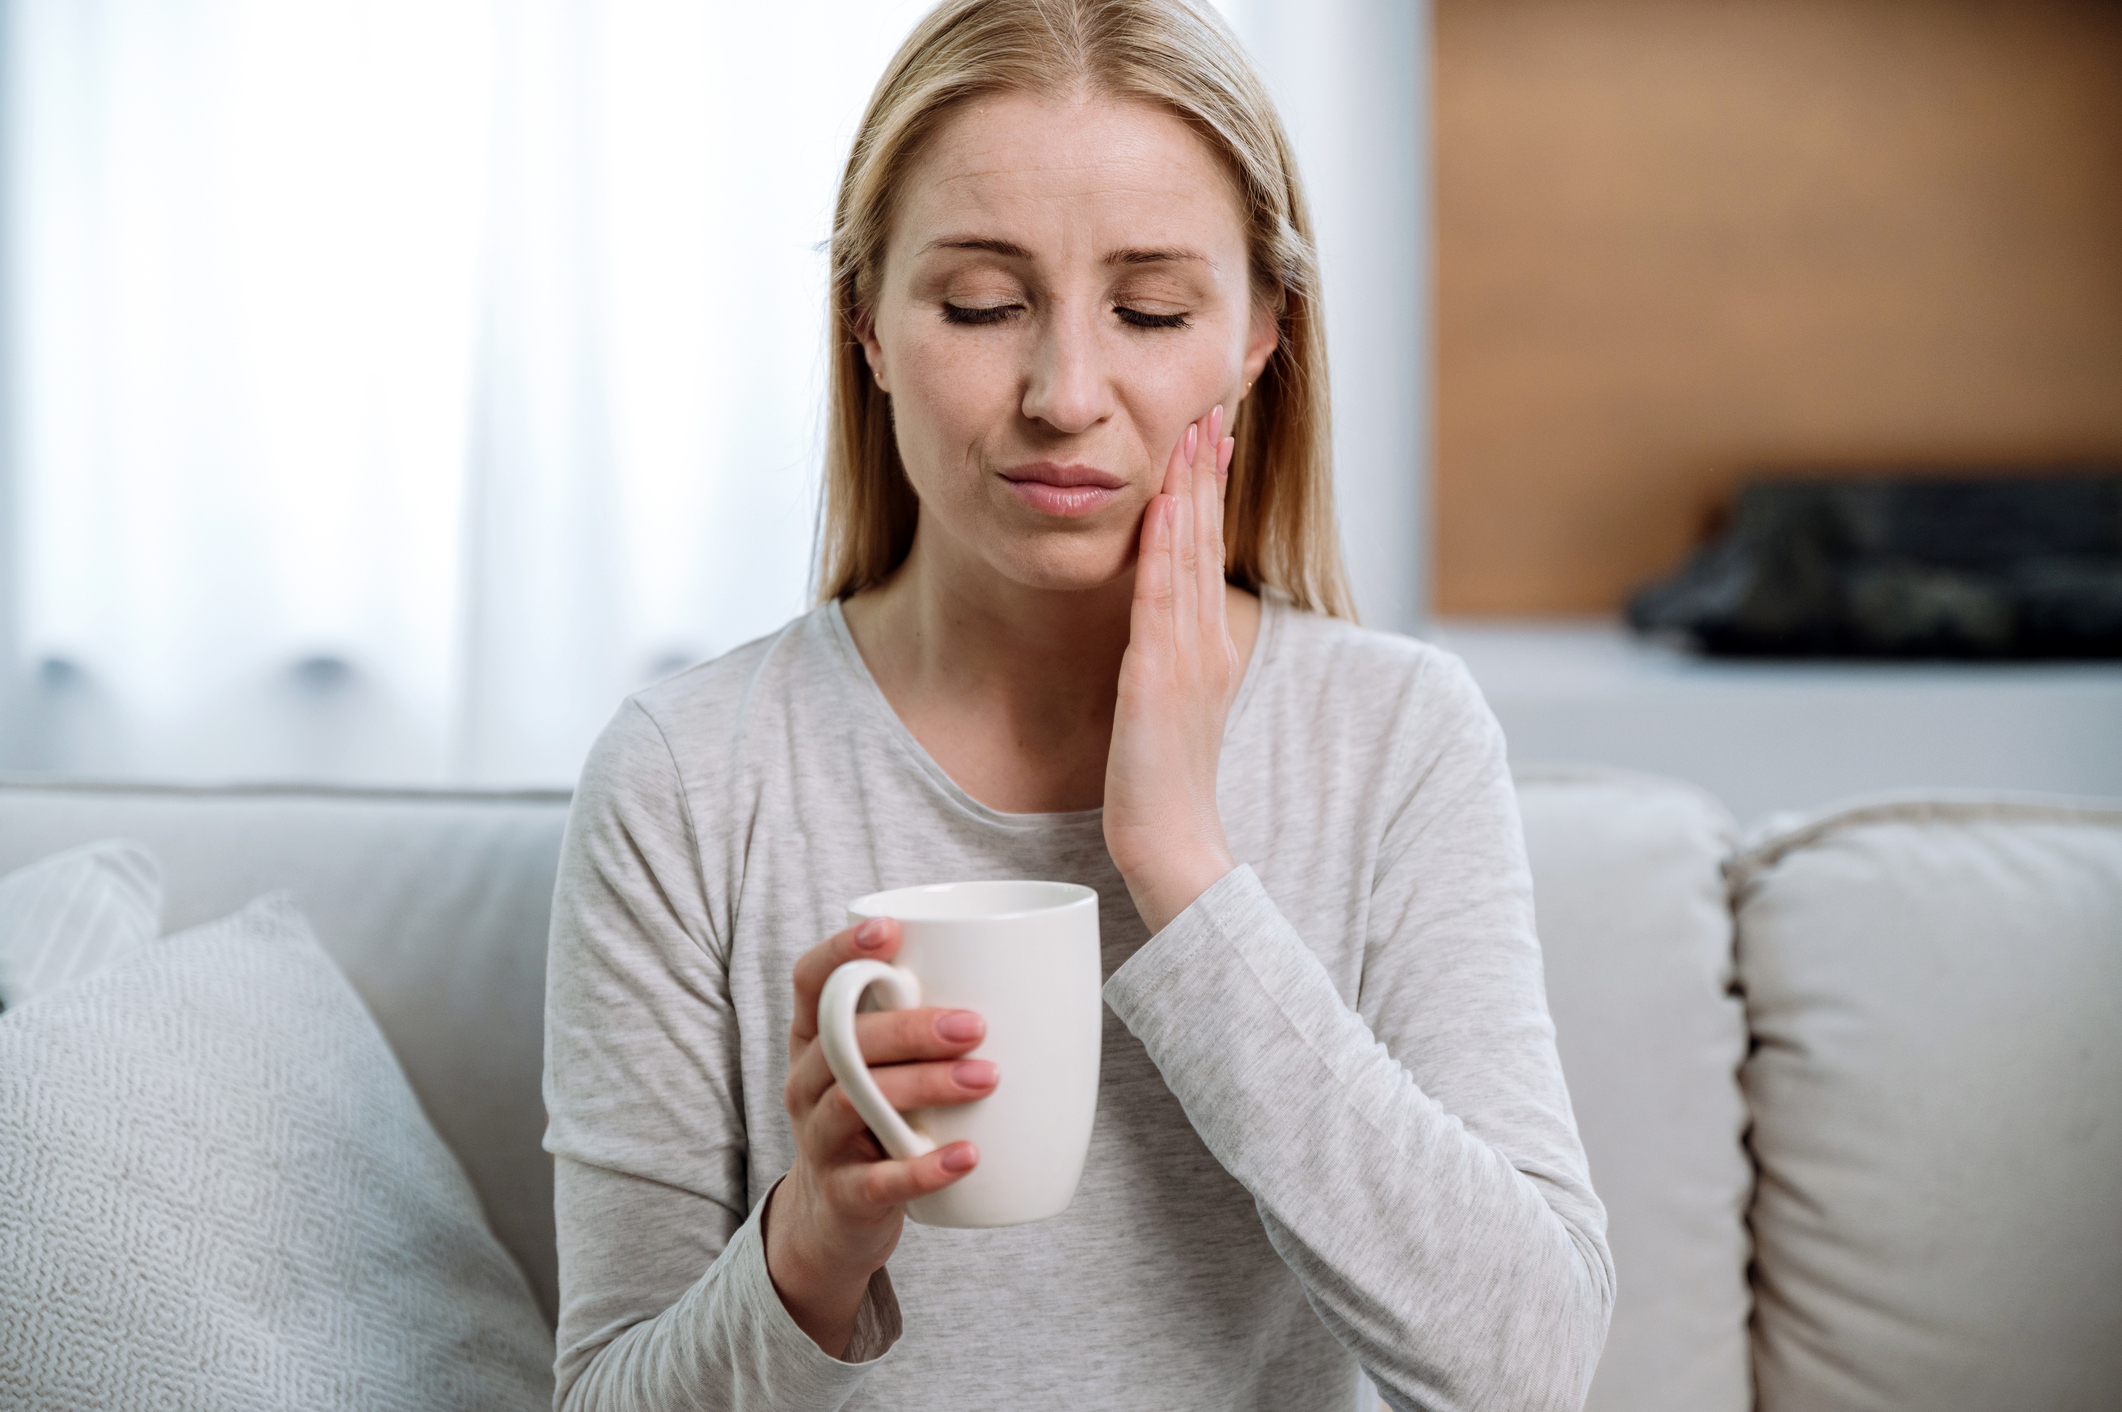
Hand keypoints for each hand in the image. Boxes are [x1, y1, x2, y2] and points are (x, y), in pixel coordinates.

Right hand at [765, 916, 995, 1355]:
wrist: (835, 1220)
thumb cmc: (876, 1122)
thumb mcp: (883, 1069)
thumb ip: (923, 1026)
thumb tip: (1029, 976)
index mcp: (815, 1039)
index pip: (810, 982)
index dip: (841, 951)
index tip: (890, 931)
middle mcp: (807, 1082)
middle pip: (842, 1042)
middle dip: (909, 1027)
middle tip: (975, 1025)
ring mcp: (819, 1139)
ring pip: (854, 1101)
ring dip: (925, 1085)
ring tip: (986, 1078)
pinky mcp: (843, 1195)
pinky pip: (878, 1180)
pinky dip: (924, 1168)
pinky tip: (967, 1156)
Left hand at [1104, 405, 1239, 933]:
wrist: (1173, 847)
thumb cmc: (1164, 790)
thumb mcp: (1169, 713)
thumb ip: (1166, 668)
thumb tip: (1154, 639)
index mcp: (1208, 649)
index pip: (1207, 554)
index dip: (1208, 494)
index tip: (1208, 440)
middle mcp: (1204, 644)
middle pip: (1205, 541)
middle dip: (1207, 473)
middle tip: (1210, 410)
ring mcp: (1185, 659)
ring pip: (1189, 557)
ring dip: (1191, 492)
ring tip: (1194, 433)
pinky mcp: (1157, 681)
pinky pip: (1160, 602)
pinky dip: (1163, 551)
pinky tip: (1162, 508)